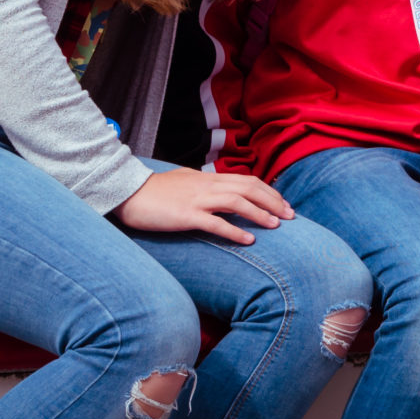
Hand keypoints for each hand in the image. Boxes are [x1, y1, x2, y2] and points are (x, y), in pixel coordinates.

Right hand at [117, 168, 294, 244]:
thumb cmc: (156, 191)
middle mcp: (208, 186)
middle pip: (249, 189)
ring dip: (260, 214)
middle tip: (290, 216)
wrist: (128, 194)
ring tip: (277, 226)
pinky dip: (234, 231)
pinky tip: (249, 240)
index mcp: (209, 178)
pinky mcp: (186, 216)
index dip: (269, 192)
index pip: (248, 181)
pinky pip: (215, 223)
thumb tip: (222, 190)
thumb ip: (206, 186)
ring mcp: (197, 200)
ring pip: (238, 203)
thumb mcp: (186, 182)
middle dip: (273, 201)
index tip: (283, 205)